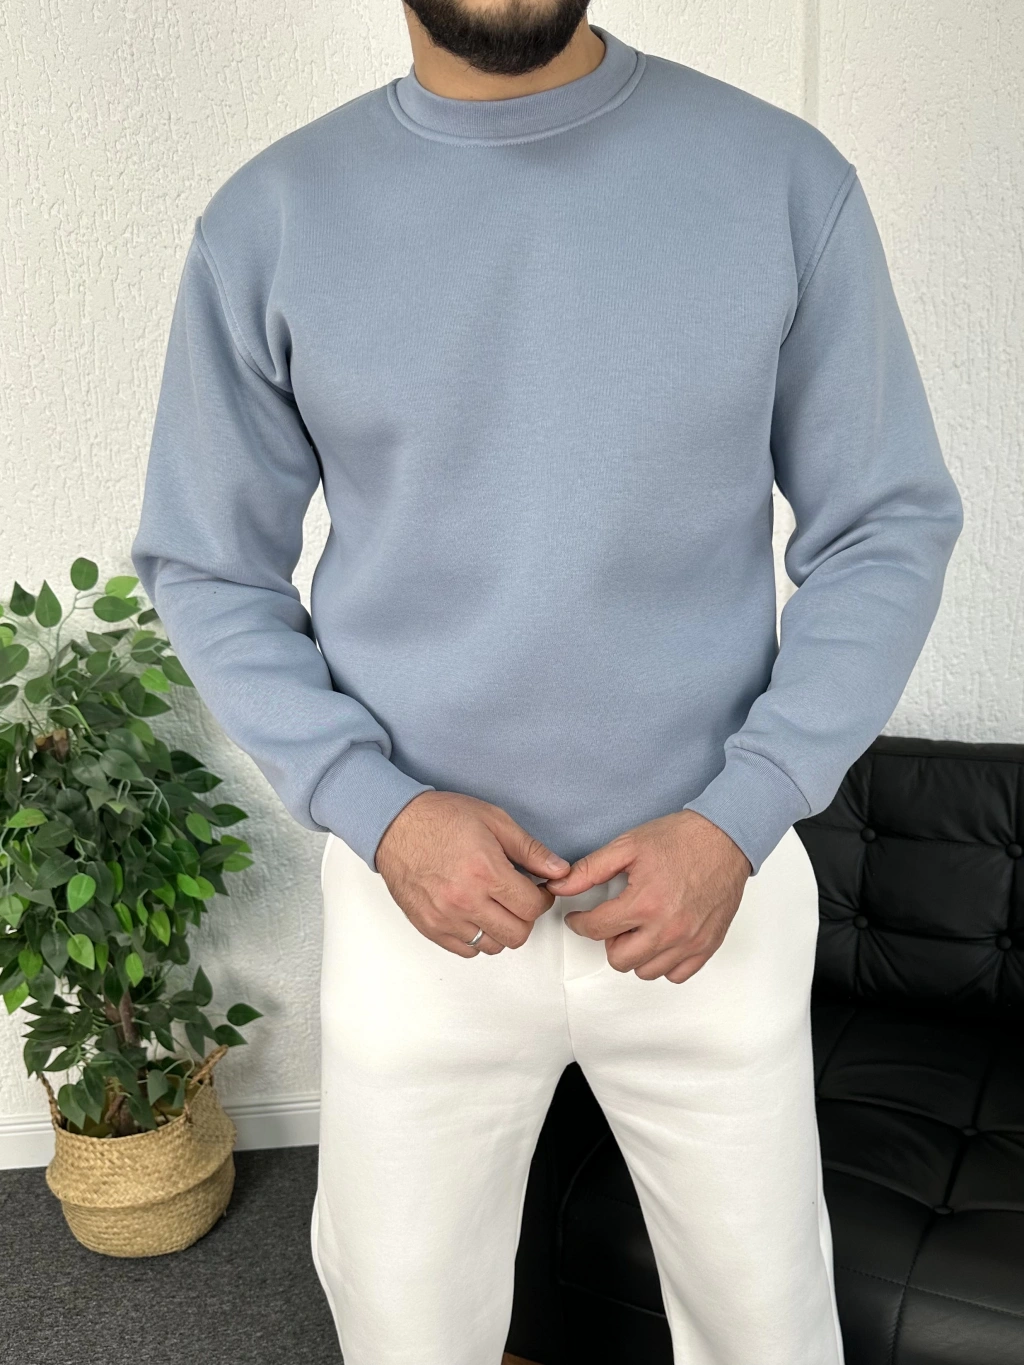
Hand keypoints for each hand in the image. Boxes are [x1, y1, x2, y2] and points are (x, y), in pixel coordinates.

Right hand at [374, 791, 570, 957]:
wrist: (395, 825)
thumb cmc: (440, 818)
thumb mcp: (493, 820)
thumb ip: (530, 849)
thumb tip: (559, 869)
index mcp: (485, 872)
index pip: (532, 907)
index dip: (543, 899)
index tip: (538, 890)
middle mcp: (465, 900)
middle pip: (517, 934)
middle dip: (526, 917)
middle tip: (519, 899)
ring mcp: (445, 917)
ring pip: (493, 946)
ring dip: (502, 929)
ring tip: (495, 906)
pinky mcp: (429, 927)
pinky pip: (466, 950)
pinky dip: (477, 938)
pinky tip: (475, 915)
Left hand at [544, 810, 751, 982]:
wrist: (725, 837)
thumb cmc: (680, 838)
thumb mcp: (628, 846)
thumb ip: (589, 870)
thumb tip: (559, 886)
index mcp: (644, 903)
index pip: (596, 929)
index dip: (579, 923)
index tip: (579, 918)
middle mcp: (668, 928)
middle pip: (619, 959)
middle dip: (609, 940)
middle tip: (615, 920)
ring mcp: (690, 941)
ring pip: (646, 971)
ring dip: (636, 953)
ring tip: (639, 927)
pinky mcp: (708, 945)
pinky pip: (676, 974)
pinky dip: (664, 962)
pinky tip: (660, 938)